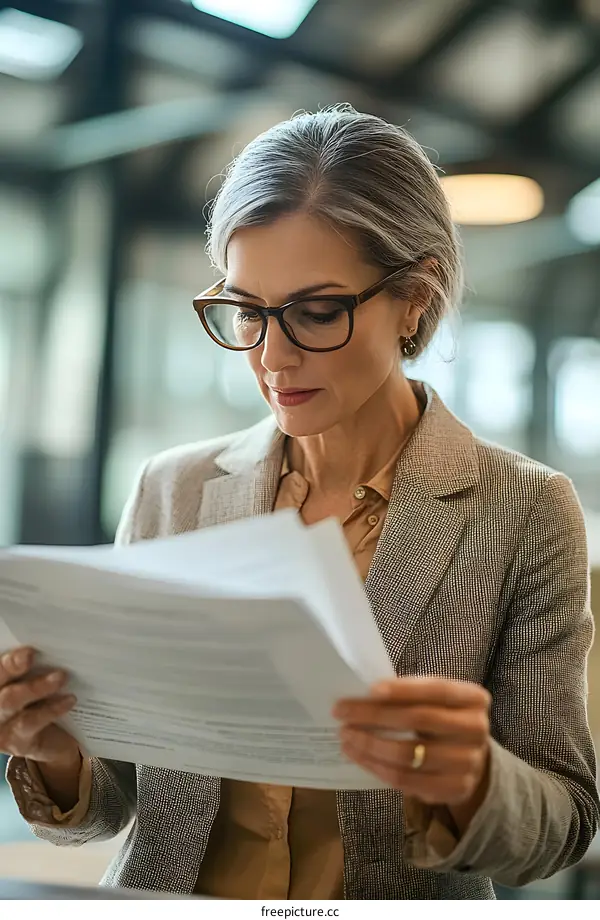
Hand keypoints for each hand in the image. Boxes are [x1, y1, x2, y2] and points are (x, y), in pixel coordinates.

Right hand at [0, 647, 80, 767]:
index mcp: (0, 682)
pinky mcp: (15, 742)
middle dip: (11, 665)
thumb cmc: (44, 701)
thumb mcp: (38, 680)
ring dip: (36, 687)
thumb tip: (52, 642)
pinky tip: (69, 700)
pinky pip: (30, 722)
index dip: (6, 658)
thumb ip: (37, 666)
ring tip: (60, 677)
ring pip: (10, 701)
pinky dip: (51, 709)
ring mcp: (0, 725)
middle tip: (29, 654)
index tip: (23, 647)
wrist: (57, 741)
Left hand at [333, 677, 490, 808]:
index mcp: (473, 698)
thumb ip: (409, 695)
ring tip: (346, 737)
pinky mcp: (455, 790)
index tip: (370, 689)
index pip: (435, 690)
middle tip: (342, 713)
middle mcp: (476, 729)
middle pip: (418, 720)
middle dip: (374, 716)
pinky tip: (361, 757)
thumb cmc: (442, 718)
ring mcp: (468, 763)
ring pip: (408, 754)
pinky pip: (407, 781)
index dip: (403, 689)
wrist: (469, 757)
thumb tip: (362, 695)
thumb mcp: (436, 700)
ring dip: (370, 745)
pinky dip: (378, 768)